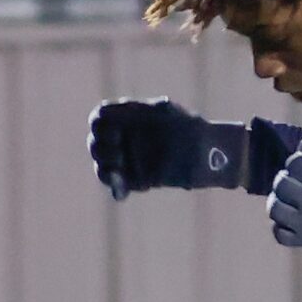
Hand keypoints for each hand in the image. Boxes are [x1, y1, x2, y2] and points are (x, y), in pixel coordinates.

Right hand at [89, 99, 241, 196]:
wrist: (206, 153)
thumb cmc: (189, 128)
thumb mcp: (171, 114)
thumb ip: (156, 111)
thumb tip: (154, 107)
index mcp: (127, 117)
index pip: (100, 116)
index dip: (99, 124)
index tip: (114, 131)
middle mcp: (122, 137)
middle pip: (95, 141)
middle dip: (101, 148)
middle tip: (118, 154)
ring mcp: (126, 159)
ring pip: (102, 165)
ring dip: (105, 168)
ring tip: (118, 171)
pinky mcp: (134, 179)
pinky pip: (117, 185)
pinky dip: (116, 188)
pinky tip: (121, 193)